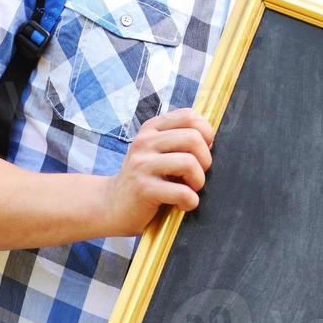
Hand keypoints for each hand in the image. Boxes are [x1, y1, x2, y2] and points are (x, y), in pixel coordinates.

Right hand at [100, 109, 215, 236]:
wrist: (110, 206)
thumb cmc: (145, 179)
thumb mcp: (158, 151)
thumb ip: (180, 140)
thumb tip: (213, 139)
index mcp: (152, 128)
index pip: (190, 116)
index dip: (206, 133)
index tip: (201, 152)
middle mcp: (145, 142)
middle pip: (194, 138)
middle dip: (205, 160)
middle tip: (196, 175)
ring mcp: (142, 164)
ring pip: (189, 162)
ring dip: (198, 181)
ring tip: (190, 190)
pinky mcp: (143, 189)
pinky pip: (182, 192)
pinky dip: (190, 201)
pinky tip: (181, 204)